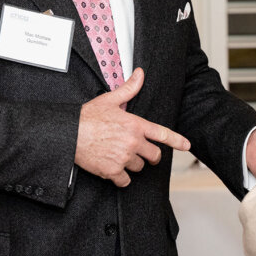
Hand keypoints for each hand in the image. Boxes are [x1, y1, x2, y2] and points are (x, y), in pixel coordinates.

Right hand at [74, 69, 189, 186]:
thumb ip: (129, 89)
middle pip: (154, 156)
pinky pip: (125, 181)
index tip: (187, 146)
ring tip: (119, 154)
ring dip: (133, 164)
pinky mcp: (112, 171)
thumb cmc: (87, 117)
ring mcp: (123, 158)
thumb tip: (140, 74)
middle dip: (150, 155)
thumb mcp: (110, 100)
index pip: (162, 134)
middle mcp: (133, 142)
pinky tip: (113, 168)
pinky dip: (121, 177)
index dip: (177, 141)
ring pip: (139, 167)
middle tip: (142, 153)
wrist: (69, 134)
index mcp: (135, 125)